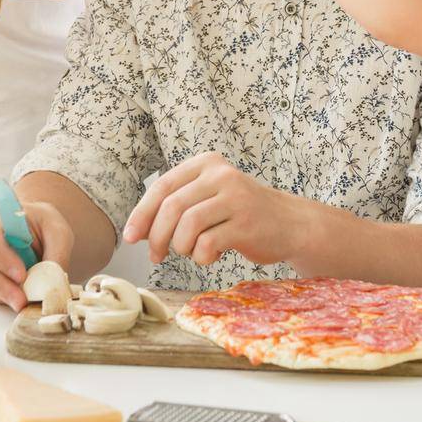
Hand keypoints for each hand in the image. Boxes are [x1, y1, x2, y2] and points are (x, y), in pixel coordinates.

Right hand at [0, 199, 75, 311]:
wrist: (35, 228)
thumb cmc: (43, 225)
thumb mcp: (58, 232)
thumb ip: (57, 253)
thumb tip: (53, 281)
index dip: (3, 259)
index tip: (22, 275)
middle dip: (1, 285)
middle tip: (22, 301)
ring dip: (1, 295)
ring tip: (22, 304)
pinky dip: (0, 297)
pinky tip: (16, 298)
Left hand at [123, 152, 308, 267]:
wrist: (289, 223)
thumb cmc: (240, 214)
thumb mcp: (208, 197)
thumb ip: (176, 206)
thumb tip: (136, 230)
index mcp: (207, 164)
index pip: (162, 186)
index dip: (142, 213)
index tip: (131, 236)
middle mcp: (221, 175)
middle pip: (172, 207)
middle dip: (157, 236)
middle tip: (156, 255)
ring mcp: (236, 198)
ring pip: (187, 227)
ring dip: (181, 247)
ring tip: (191, 252)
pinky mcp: (246, 223)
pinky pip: (206, 245)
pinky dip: (202, 257)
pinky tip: (213, 254)